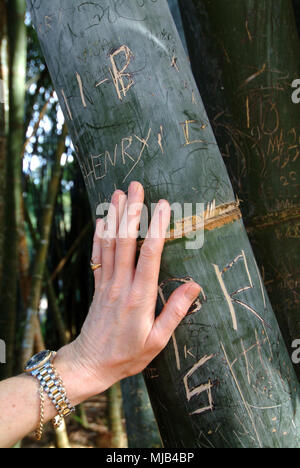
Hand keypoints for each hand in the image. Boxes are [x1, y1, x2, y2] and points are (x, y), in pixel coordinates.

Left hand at [64, 182, 200, 394]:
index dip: (156, 228)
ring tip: (118, 193)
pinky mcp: (98, 286)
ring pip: (110, 244)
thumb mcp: (158, 341)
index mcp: (140, 297)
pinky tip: (101, 219)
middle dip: (132, 211)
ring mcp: (107, 283)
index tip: (163, 206)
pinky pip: (98, 256)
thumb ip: (175, 312)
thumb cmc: (128, 356)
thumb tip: (194, 286)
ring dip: (114, 217)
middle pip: (126, 241)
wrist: (91, 364)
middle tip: (137, 186)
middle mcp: (122, 284)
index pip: (150, 255)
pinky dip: (99, 236)